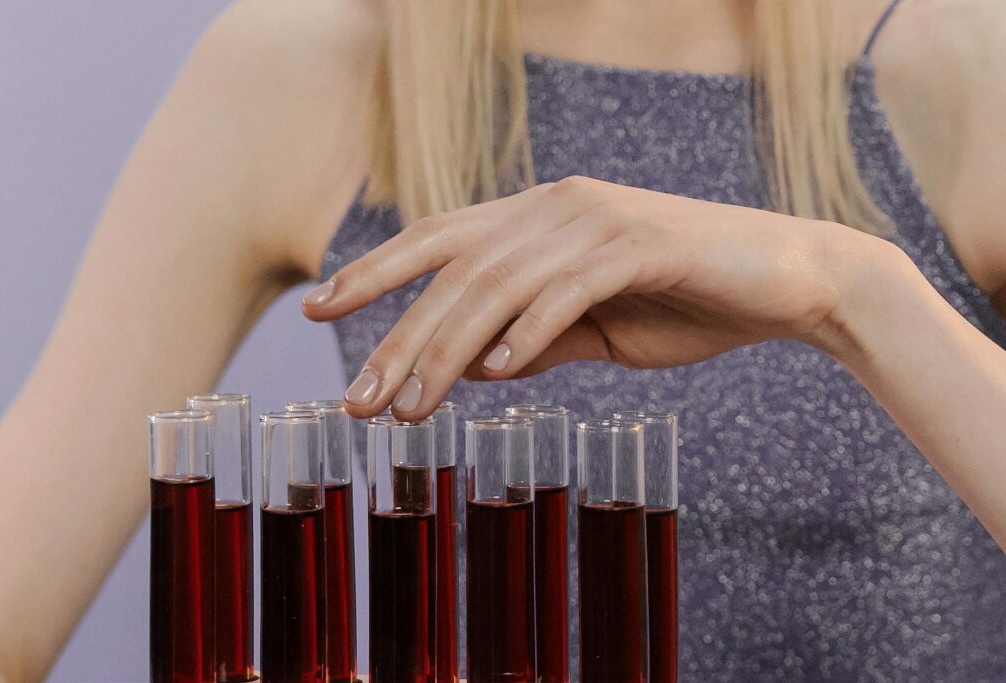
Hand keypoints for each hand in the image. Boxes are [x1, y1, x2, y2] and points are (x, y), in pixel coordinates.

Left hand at [303, 176, 874, 418]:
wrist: (785, 281)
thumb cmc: (685, 301)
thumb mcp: (593, 328)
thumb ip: (534, 339)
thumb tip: (473, 368)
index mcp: (537, 218)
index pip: (437, 240)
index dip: (374, 272)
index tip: (319, 311)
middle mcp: (555, 207)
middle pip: (453, 269)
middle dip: (397, 337)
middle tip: (359, 401)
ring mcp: (597, 220)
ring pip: (497, 284)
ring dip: (446, 350)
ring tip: (410, 409)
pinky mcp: (641, 244)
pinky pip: (567, 289)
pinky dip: (527, 332)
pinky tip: (494, 375)